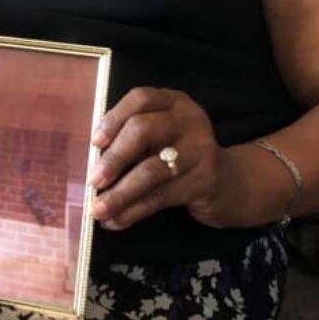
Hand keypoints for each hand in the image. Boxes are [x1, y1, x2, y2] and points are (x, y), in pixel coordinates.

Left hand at [89, 87, 228, 230]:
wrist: (228, 182)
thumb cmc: (177, 155)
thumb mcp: (158, 137)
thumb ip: (130, 139)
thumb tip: (90, 162)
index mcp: (172, 101)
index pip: (140, 99)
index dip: (114, 119)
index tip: (94, 142)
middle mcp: (188, 120)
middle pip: (144, 131)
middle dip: (114, 158)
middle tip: (93, 181)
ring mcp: (200, 149)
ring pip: (151, 170)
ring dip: (120, 193)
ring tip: (97, 210)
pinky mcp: (205, 180)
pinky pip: (161, 196)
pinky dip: (134, 210)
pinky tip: (116, 221)